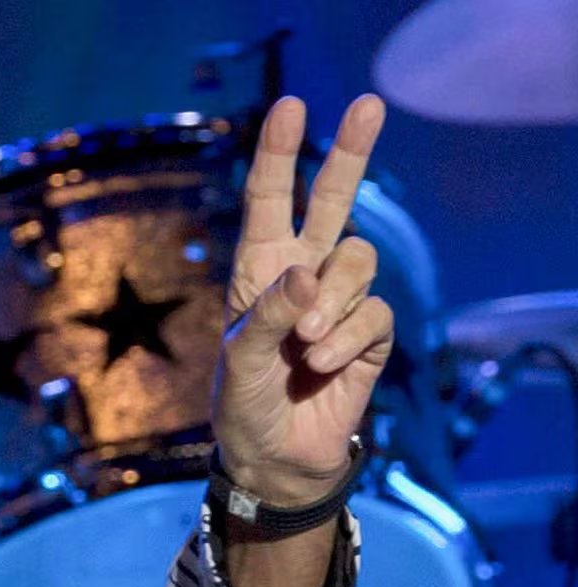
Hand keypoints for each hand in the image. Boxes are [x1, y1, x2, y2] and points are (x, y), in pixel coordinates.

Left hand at [213, 94, 393, 505]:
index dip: (278, 154)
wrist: (274, 459)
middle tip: (366, 103)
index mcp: (258, 270)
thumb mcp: (238, 362)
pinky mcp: (369, 333)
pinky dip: (346, 339)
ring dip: (332, 301)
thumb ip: (266, 316)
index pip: (268, 201)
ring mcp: (338, 301)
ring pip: (358, 260)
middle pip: (333, 200)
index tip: (290, 107)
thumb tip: (307, 273)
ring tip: (304, 345)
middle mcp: (301, 275)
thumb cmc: (241, 406)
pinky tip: (320, 367)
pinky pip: (373, 312)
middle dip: (348, 153)